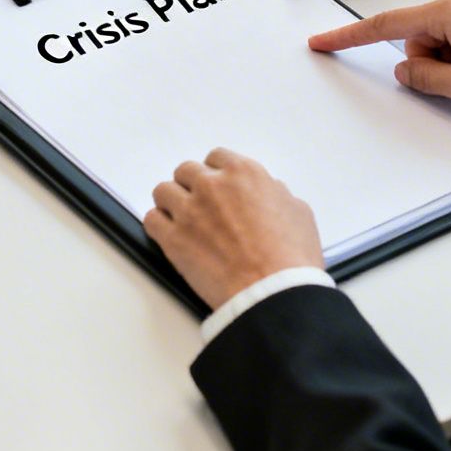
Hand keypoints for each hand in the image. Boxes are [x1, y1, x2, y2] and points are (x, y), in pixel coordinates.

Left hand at [143, 149, 323, 309]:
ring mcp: (189, 211)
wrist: (272, 292)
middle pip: (186, 172)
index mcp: (243, 173)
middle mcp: (211, 186)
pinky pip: (152, 220)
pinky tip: (169, 234)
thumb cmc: (290, 258)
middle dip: (192, 187)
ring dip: (171, 203)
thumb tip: (268, 192)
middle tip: (199, 206)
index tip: (216, 187)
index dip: (216, 174)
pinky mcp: (173, 239)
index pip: (216, 158)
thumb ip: (276, 193)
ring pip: (163, 192)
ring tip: (181, 220)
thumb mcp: (298, 212)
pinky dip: (159, 226)